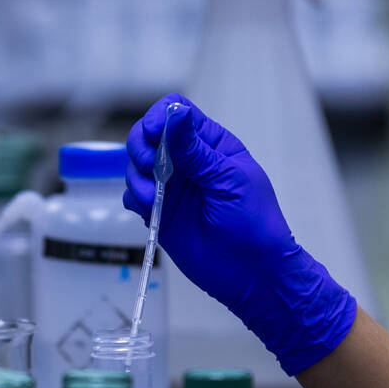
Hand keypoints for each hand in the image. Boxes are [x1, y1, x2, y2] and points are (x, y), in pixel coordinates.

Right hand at [125, 93, 356, 375]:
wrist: (254, 274)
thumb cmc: (254, 225)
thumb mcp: (228, 181)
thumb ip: (196, 151)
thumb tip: (173, 114)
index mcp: (211, 146)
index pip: (177, 113)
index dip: (158, 117)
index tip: (150, 134)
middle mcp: (188, 162)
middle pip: (148, 136)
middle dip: (140, 148)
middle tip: (149, 168)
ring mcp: (172, 188)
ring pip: (136, 166)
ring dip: (136, 178)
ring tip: (153, 200)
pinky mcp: (160, 213)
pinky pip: (133, 196)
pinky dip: (134, 199)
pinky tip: (150, 211)